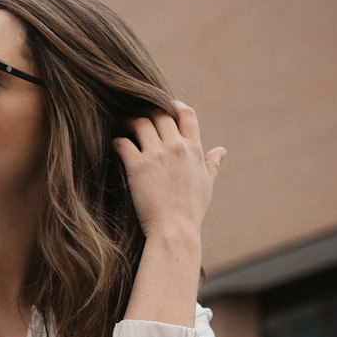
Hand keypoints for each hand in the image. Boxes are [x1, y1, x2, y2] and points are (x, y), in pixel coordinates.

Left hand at [112, 101, 225, 240]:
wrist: (174, 231)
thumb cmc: (192, 211)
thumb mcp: (207, 185)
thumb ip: (212, 164)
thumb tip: (221, 151)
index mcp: (194, 150)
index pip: (187, 115)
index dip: (175, 106)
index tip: (165, 106)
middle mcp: (176, 147)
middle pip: (160, 114)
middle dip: (149, 111)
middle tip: (139, 115)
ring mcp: (156, 156)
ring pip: (140, 123)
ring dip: (130, 121)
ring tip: (124, 125)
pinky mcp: (137, 167)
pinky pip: (123, 143)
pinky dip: (117, 141)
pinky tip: (115, 144)